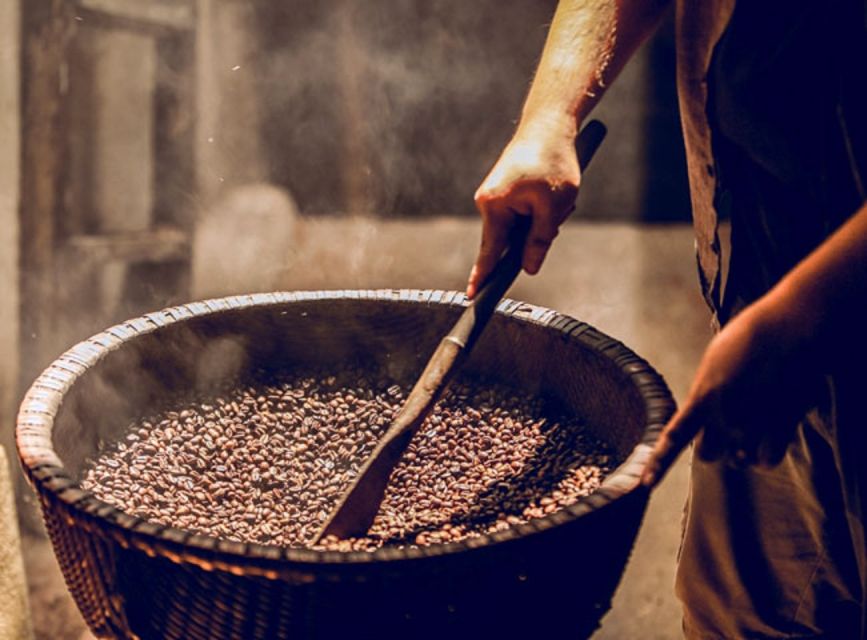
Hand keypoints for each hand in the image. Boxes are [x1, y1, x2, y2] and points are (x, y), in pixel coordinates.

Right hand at [467, 122, 579, 298]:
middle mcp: (488, 201)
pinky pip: (521, 212)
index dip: (483, 277)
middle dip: (537, 233)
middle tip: (558, 210)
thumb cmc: (552, 161)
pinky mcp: (504, 190)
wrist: (549, 124)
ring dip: (542, 218)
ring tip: (557, 194)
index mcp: (494, 206)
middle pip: (510, 239)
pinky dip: (540, 209)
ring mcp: (495, 195)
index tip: (472, 296)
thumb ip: (539, 241)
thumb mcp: (553, 207)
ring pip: (519, 225)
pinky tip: (553, 191)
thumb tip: (529, 267)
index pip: (489, 252)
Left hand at [642, 298, 818, 487]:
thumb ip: (707, 394)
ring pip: (740, 460)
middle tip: (730, 423)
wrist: (789, 329)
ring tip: (756, 416)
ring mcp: (753, 425)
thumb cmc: (750, 338)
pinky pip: (766, 460)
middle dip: (715, 445)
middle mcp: (724, 416)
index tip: (644, 484)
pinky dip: (767, 451)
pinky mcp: (780, 428)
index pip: (674, 437)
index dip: (658, 463)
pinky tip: (772, 428)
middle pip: (708, 455)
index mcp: (703, 396)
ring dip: (744, 448)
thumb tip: (704, 416)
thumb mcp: (715, 363)